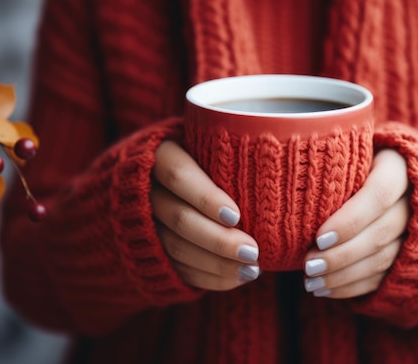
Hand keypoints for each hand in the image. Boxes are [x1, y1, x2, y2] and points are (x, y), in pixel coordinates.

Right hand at [151, 141, 260, 290]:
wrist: (161, 177)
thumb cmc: (205, 153)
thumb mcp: (209, 141)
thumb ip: (230, 146)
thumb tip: (272, 159)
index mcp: (159, 155)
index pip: (177, 175)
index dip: (205, 197)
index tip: (236, 215)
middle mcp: (146, 190)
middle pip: (179, 219)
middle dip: (218, 239)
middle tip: (253, 251)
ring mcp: (145, 223)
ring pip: (177, 249)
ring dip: (217, 264)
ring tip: (252, 268)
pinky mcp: (153, 251)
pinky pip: (179, 269)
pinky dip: (210, 277)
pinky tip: (238, 277)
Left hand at [303, 149, 409, 297]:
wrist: (391, 173)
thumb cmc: (350, 158)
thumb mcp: (343, 151)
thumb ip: (327, 164)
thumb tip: (285, 184)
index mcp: (399, 166)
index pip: (379, 195)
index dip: (350, 219)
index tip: (318, 237)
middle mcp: (413, 199)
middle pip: (380, 232)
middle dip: (341, 254)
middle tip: (308, 266)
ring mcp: (415, 230)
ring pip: (382, 258)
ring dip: (343, 275)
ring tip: (311, 282)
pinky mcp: (408, 255)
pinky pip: (382, 276)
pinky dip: (352, 286)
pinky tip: (325, 289)